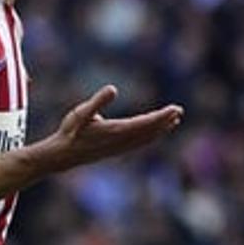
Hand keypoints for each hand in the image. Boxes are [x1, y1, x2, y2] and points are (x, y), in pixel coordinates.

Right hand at [33, 85, 183, 171]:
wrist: (64, 155)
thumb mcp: (81, 113)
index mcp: (116, 130)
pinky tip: (157, 132)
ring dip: (161, 129)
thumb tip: (113, 89)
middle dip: (165, 121)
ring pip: (147, 138)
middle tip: (179, 110)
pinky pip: (140, 143)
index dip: (161, 117)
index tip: (174, 109)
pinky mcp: (117, 150)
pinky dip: (152, 136)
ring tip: (174, 119)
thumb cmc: (71, 132)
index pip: (144, 123)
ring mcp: (120, 147)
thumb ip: (98, 101)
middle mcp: (121, 141)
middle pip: (150, 131)